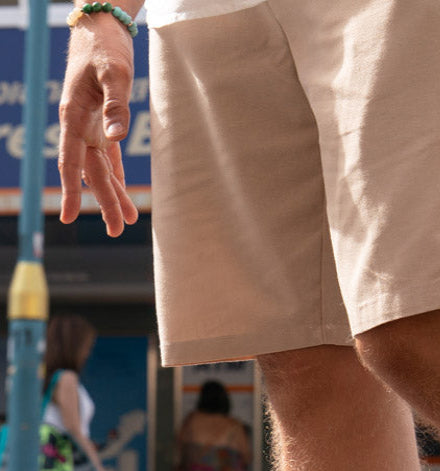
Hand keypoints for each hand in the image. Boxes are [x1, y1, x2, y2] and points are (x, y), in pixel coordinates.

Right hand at [58, 18, 139, 236]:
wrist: (101, 24)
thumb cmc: (106, 46)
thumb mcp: (115, 74)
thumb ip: (116, 106)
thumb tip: (116, 140)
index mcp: (74, 116)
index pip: (71, 162)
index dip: (70, 191)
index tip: (66, 216)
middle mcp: (79, 125)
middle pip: (91, 172)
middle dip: (103, 201)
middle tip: (117, 230)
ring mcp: (90, 124)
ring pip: (101, 167)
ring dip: (113, 193)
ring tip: (126, 220)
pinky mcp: (102, 121)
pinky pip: (108, 155)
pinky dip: (116, 174)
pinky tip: (123, 193)